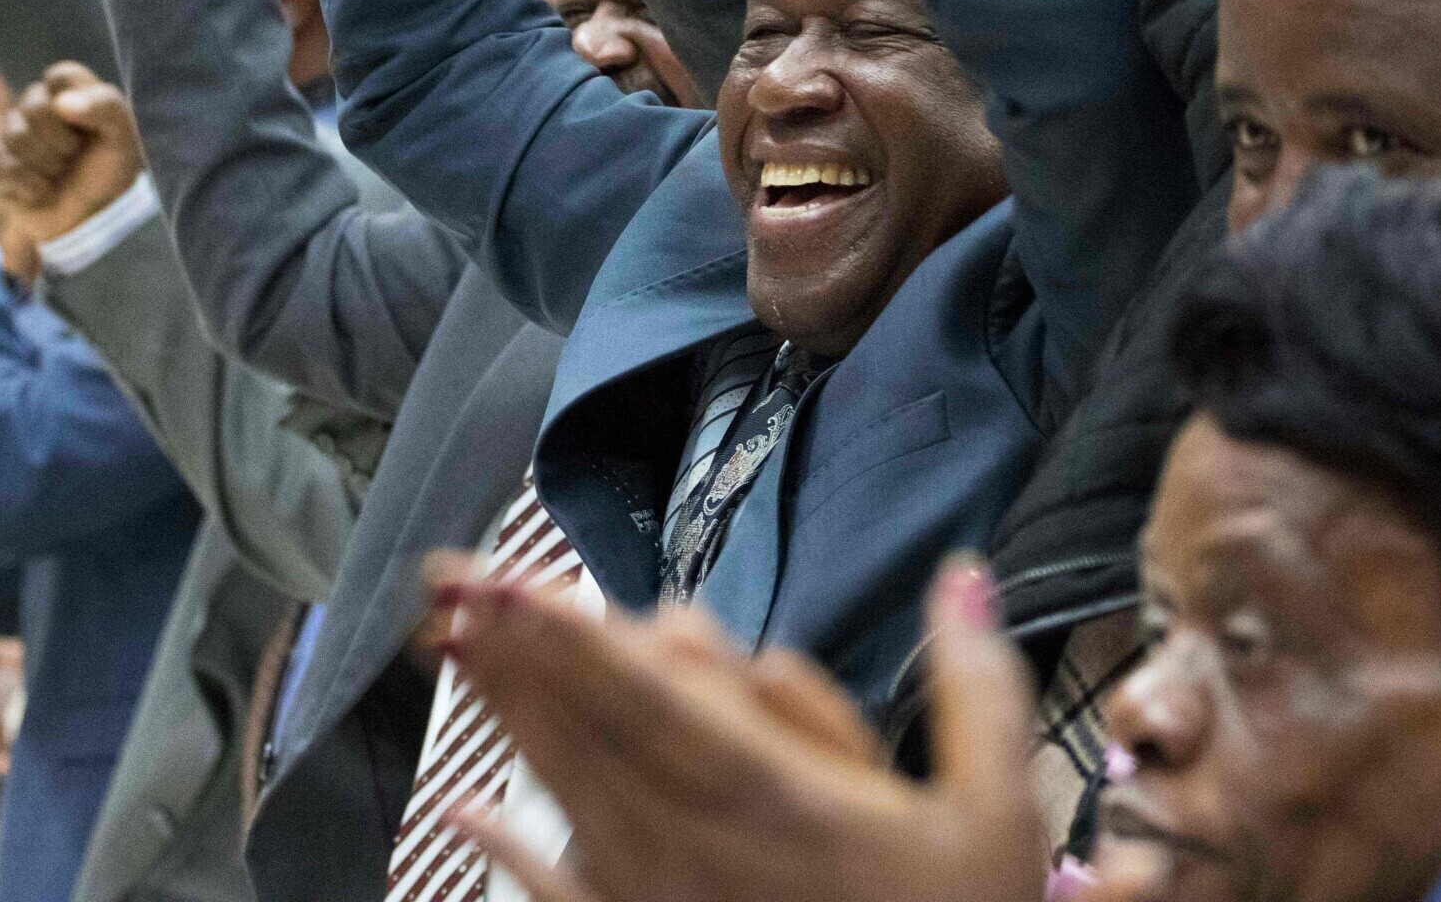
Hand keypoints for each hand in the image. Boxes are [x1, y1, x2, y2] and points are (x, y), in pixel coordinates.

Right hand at [0, 64, 144, 247]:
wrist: (87, 218)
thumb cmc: (107, 172)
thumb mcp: (122, 139)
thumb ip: (105, 108)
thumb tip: (61, 103)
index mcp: (68, 92)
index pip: (61, 75)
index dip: (78, 103)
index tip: (92, 128)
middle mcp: (36, 106)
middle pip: (35, 106)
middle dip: (63, 141)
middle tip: (74, 157)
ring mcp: (11, 133)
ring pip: (17, 137)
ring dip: (49, 165)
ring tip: (60, 174)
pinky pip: (6, 168)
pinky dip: (33, 187)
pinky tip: (44, 190)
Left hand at [434, 558, 1055, 901]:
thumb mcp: (997, 816)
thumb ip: (976, 688)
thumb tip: (963, 572)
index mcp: (772, 798)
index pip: (651, 699)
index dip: (573, 637)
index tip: (505, 580)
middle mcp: (697, 843)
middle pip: (588, 730)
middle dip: (515, 647)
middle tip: (443, 578)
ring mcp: (662, 901)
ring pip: (569, 793)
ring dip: (507, 713)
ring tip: (449, 643)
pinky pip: (566, 896)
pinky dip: (510, 854)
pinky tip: (461, 813)